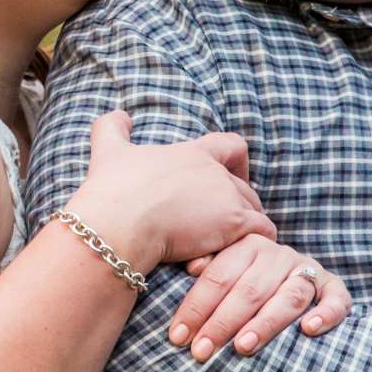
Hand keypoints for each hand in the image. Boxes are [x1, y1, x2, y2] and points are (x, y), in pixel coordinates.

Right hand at [73, 111, 273, 272]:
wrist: (119, 223)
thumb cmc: (113, 190)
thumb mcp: (109, 151)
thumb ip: (113, 128)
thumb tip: (119, 115)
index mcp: (193, 154)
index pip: (232, 146)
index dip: (237, 162)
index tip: (229, 177)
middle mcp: (216, 172)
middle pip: (245, 186)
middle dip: (239, 204)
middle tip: (222, 224)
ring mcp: (228, 199)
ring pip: (255, 211)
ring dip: (245, 228)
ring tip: (227, 245)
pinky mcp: (235, 225)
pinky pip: (263, 232)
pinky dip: (253, 243)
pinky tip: (236, 256)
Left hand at [164, 234, 352, 360]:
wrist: (291, 274)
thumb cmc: (246, 280)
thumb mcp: (226, 269)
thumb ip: (210, 269)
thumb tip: (192, 268)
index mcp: (248, 246)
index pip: (219, 277)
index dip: (196, 307)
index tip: (178, 337)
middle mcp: (278, 255)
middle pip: (249, 290)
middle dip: (222, 323)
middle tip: (202, 351)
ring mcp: (308, 270)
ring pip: (288, 297)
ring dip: (265, 323)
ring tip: (243, 346)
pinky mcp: (333, 287)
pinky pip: (335, 299)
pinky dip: (326, 314)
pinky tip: (310, 330)